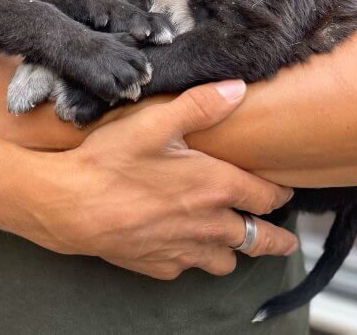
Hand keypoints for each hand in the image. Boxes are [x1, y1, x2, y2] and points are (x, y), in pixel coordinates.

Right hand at [53, 79, 297, 277]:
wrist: (71, 204)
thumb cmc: (112, 160)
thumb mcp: (156, 121)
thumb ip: (201, 104)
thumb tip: (238, 89)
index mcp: (216, 187)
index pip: (266, 196)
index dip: (279, 192)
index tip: (284, 189)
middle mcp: (209, 225)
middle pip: (259, 239)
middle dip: (276, 239)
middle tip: (284, 239)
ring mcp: (185, 250)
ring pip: (228, 262)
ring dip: (234, 250)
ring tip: (233, 240)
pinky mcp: (159, 265)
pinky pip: (190, 268)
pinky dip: (194, 258)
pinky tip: (183, 243)